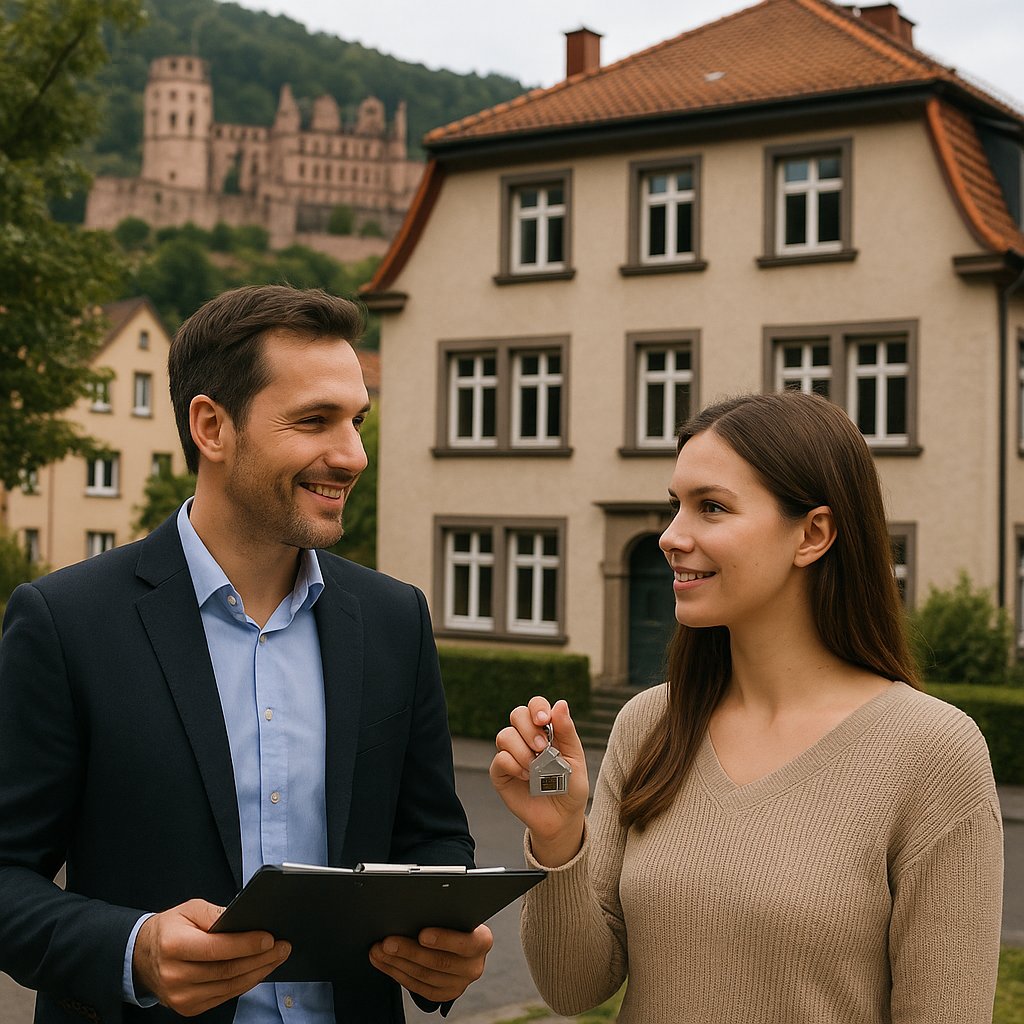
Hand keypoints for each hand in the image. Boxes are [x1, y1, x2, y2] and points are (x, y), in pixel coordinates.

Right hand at [133, 899, 290, 1015]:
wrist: (142, 956)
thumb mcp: (189, 909)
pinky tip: (259, 970)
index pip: (217, 948)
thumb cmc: (170, 929)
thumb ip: (215, 912)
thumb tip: (244, 918)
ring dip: (259, 972)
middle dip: (261, 958)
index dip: (246, 944)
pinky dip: (245, 984)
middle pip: (227, 970)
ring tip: (277, 957)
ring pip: (229, 987)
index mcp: (173, 945)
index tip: (270, 938)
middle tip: (283, 946)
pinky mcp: (188, 1008)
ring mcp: (180, 996)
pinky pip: (225, 996)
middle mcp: (175, 975)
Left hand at [369, 924, 492, 1001]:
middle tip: (387, 942)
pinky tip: (385, 963)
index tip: (422, 934)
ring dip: (396, 963)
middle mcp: (473, 966)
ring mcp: (459, 983)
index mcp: (482, 941)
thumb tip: (414, 910)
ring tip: (379, 951)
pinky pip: (418, 987)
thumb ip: (444, 914)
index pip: (465, 943)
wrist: (462, 942)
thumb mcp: (458, 915)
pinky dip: (397, 974)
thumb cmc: (457, 922)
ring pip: (424, 976)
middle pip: (438, 962)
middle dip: (408, 951)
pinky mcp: (444, 994)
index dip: (443, 939)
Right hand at [490, 697, 587, 866]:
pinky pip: (499, 759)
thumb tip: (560, 703)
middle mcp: (525, 738)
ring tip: (535, 767)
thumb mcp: (576, 758)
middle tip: (543, 748)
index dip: (537, 707)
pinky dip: (514, 765)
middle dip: (530, 729)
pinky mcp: (500, 773)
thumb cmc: (571, 786)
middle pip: (517, 714)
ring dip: (522, 749)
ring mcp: (511, 755)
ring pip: (504, 735)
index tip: (544, 719)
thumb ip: (567, 732)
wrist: (562, 818)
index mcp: (546, 730)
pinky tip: (527, 777)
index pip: (535, 705)